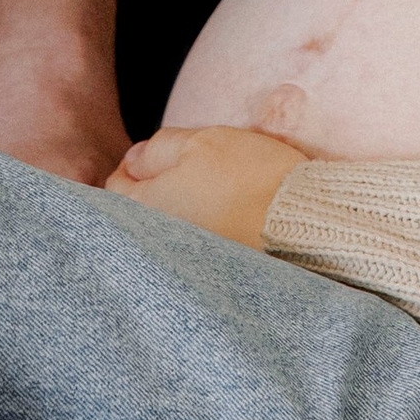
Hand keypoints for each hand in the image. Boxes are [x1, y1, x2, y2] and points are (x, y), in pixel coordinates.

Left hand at [108, 124, 303, 246]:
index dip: (135, 165)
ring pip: (167, 232)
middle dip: (154, 192)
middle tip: (186, 173)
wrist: (304, 224)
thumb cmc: (250, 179)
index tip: (159, 156)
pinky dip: (201, 235)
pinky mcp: (212, 277)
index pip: (115, 186)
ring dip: (180, 213)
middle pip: (140, 214)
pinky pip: (192, 252)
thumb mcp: (200, 143)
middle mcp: (155, 246)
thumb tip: (134, 160)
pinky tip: (225, 219)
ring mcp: (182, 265)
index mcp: (144, 210)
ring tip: (210, 196)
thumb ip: (158, 149)